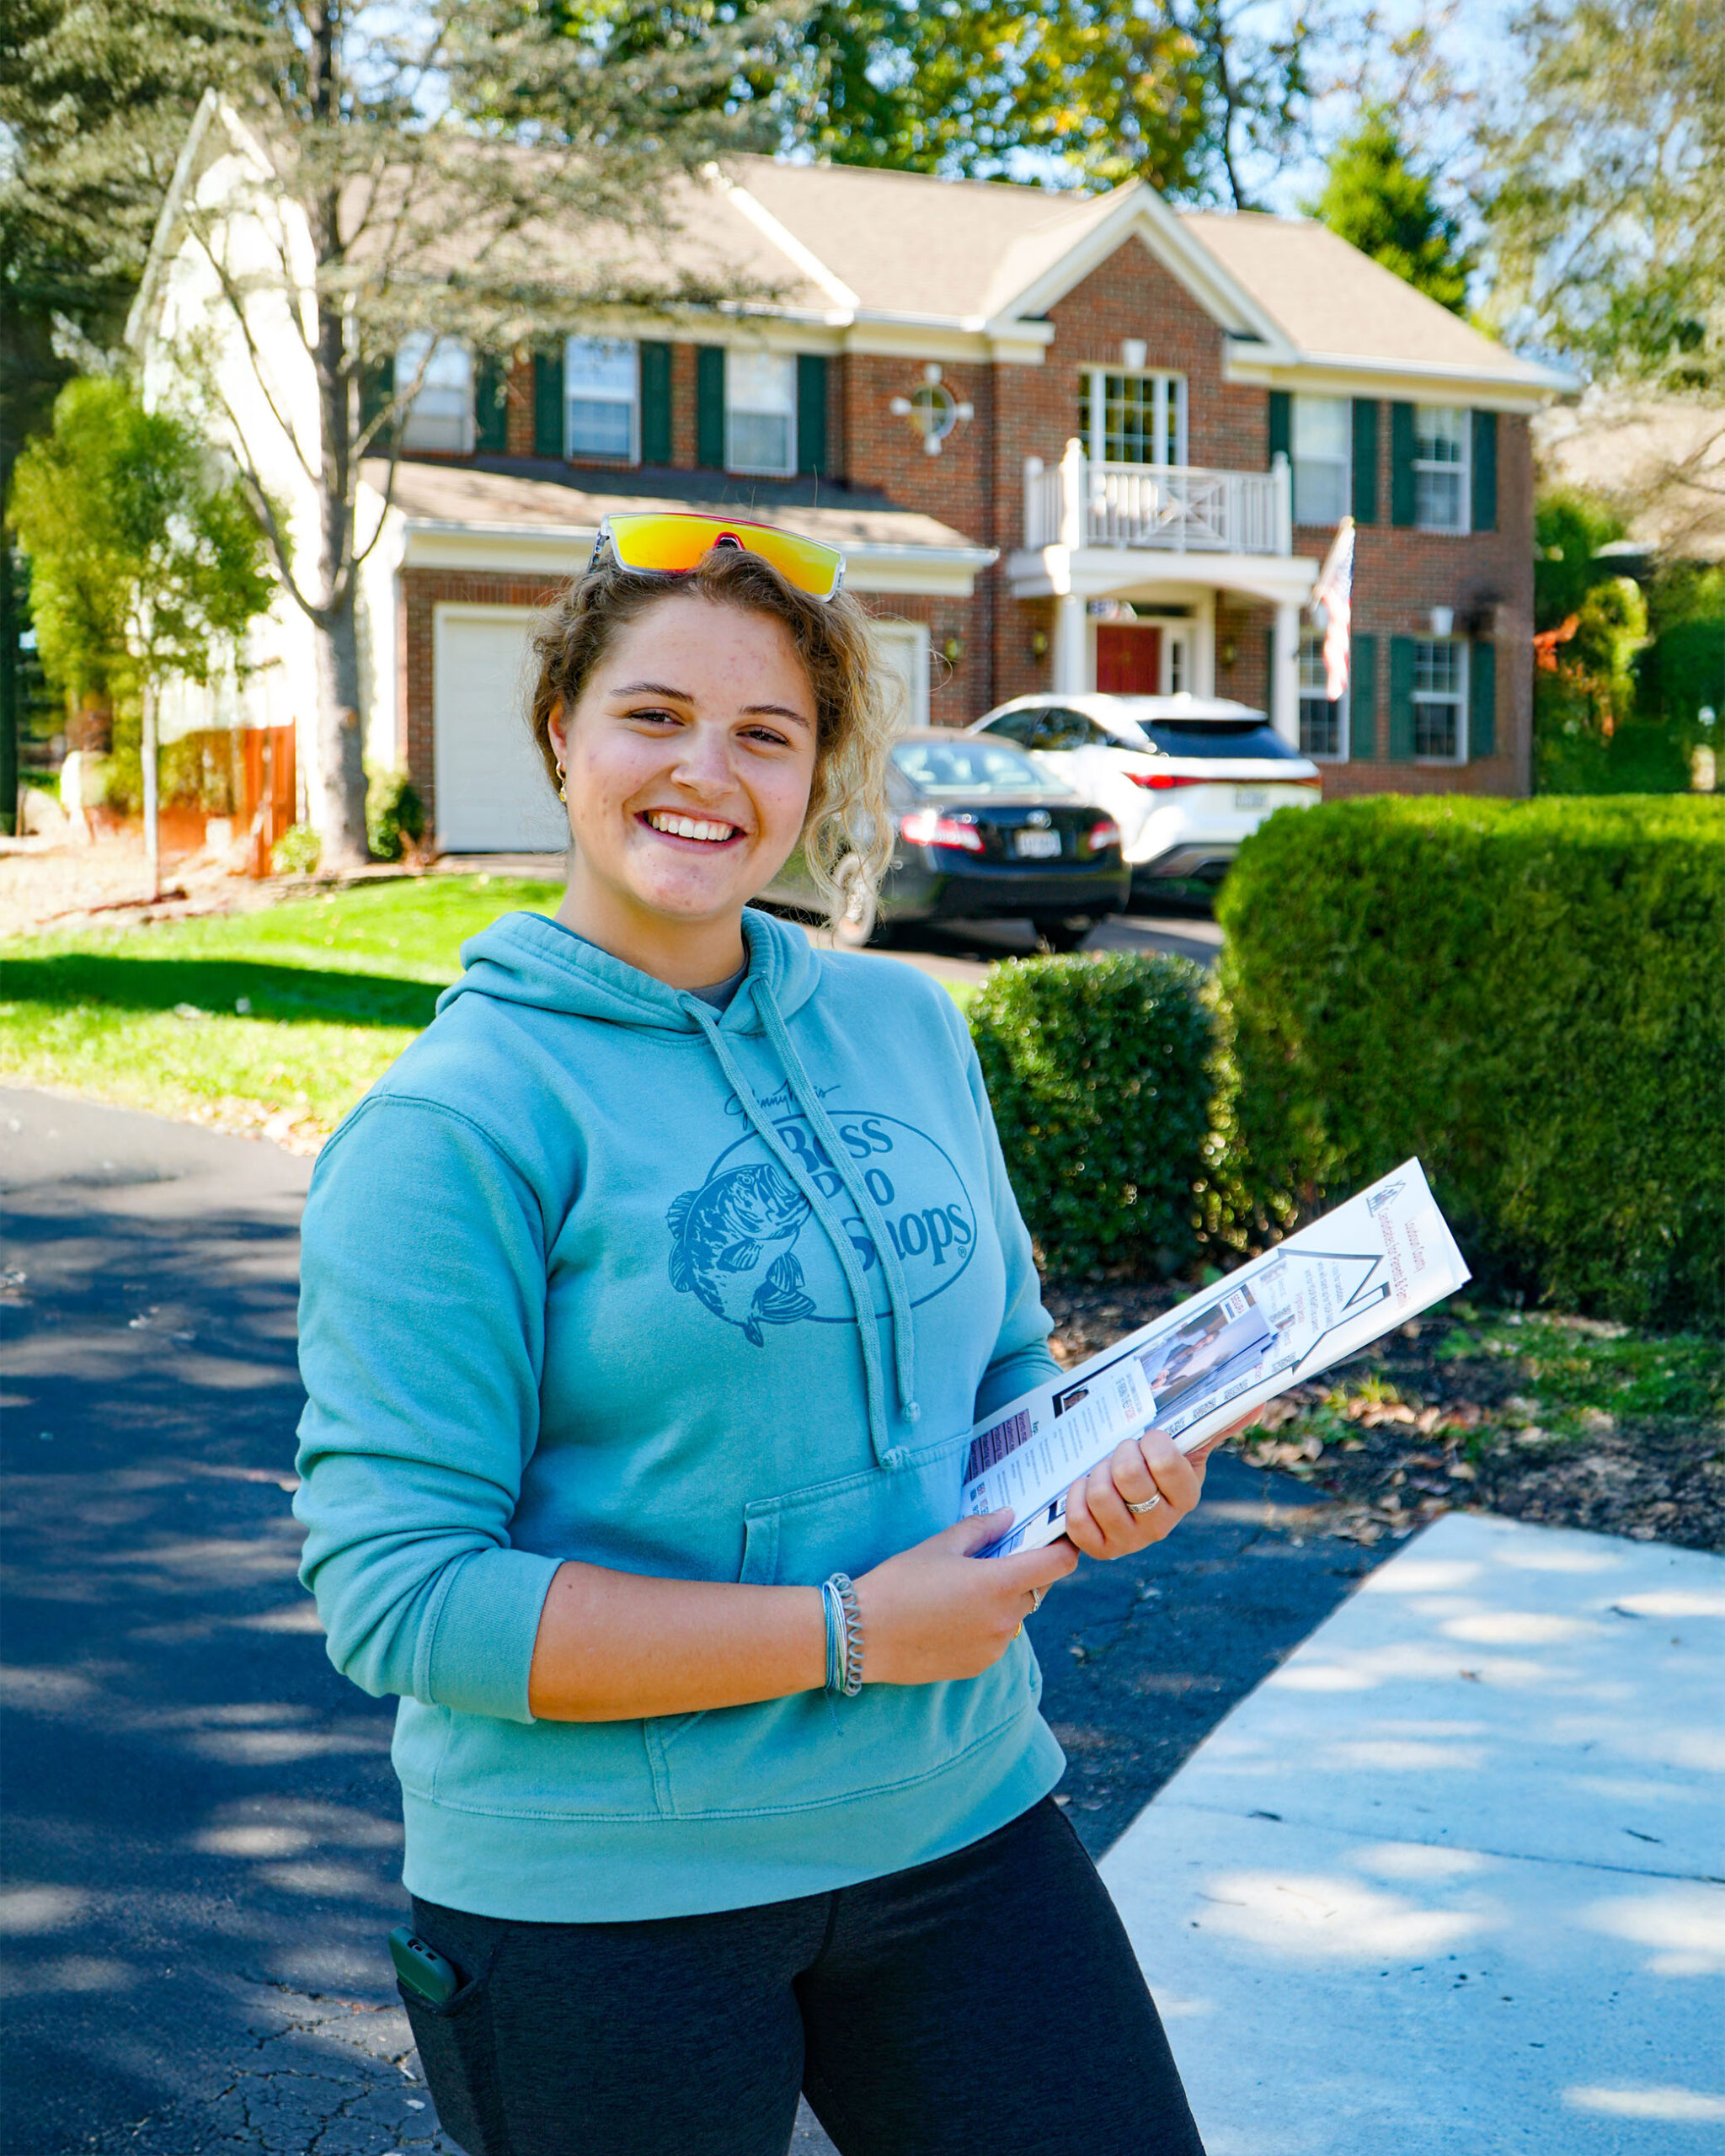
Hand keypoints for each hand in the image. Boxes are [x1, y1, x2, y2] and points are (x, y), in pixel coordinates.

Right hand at [854, 1511, 1076, 1685]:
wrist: (863, 1635)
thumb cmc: (900, 1583)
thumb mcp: (940, 1545)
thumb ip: (981, 1529)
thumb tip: (1008, 1516)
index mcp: (1000, 1583)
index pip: (1059, 1563)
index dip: (1064, 1547)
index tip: (1057, 1537)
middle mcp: (1006, 1619)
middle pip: (1039, 1588)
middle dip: (1028, 1571)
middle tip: (1000, 1557)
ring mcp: (994, 1647)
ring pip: (1017, 1614)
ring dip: (1006, 1600)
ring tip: (966, 1589)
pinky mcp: (979, 1665)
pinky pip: (998, 1638)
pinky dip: (988, 1624)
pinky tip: (954, 1616)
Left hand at [1062, 1409, 1259, 1561]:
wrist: (1123, 1491)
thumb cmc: (1155, 1463)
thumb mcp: (1184, 1444)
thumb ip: (1214, 1423)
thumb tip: (1254, 1404)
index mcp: (1187, 1496)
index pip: (1166, 1462)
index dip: (1151, 1442)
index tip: (1149, 1437)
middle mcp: (1162, 1525)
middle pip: (1129, 1475)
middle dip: (1120, 1452)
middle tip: (1122, 1451)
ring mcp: (1130, 1541)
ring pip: (1101, 1495)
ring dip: (1096, 1473)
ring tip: (1103, 1470)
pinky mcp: (1100, 1549)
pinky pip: (1078, 1520)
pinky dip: (1075, 1496)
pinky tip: (1084, 1487)